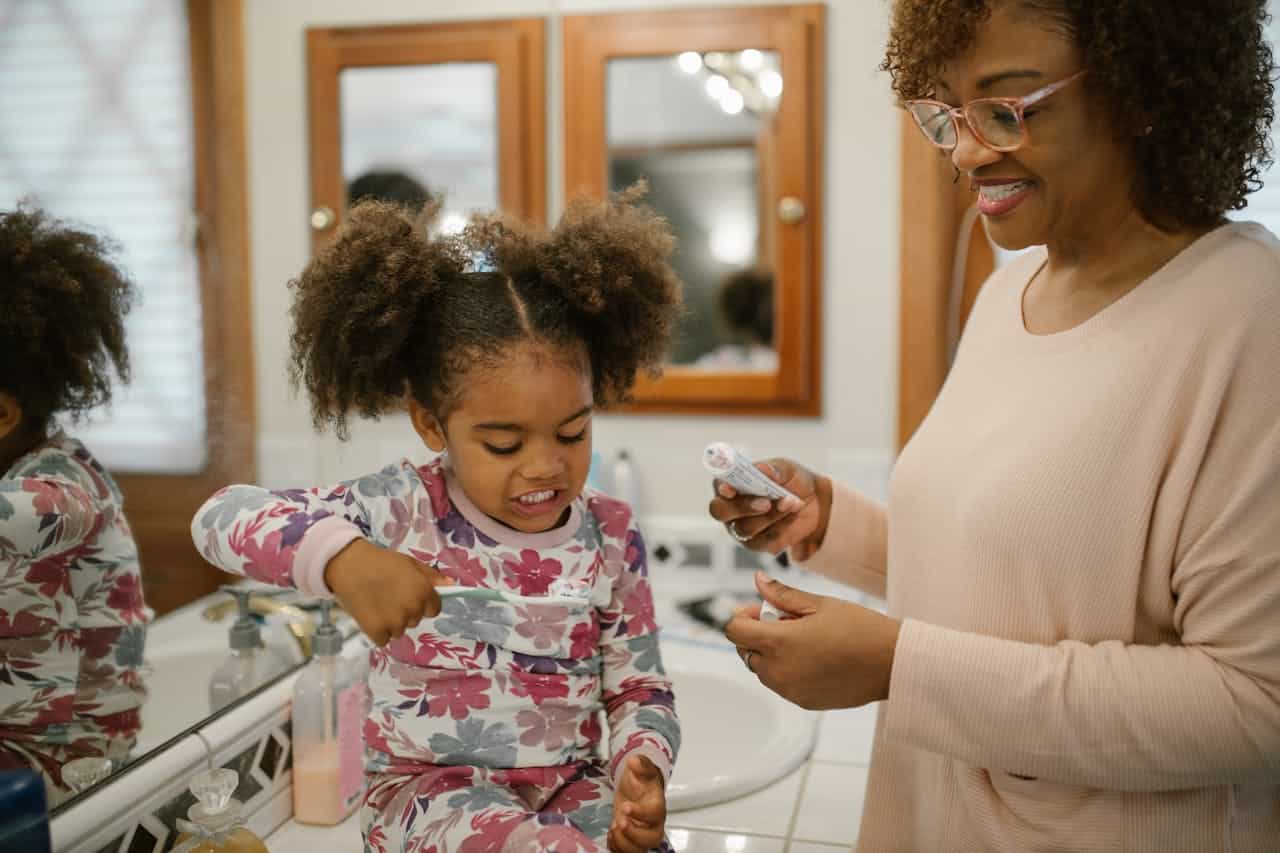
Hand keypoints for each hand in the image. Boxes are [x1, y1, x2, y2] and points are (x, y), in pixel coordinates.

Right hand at [323, 539, 453, 645]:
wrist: (349, 565)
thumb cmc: (381, 562)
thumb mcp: (411, 563)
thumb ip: (432, 577)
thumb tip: (452, 585)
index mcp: (424, 592)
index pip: (434, 609)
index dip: (422, 603)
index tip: (407, 595)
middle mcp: (413, 609)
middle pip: (415, 620)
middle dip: (405, 611)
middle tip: (388, 596)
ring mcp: (395, 623)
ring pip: (399, 631)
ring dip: (390, 622)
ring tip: (377, 603)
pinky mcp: (377, 632)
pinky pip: (383, 639)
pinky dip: (377, 631)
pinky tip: (369, 614)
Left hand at [608, 755, 665, 852]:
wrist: (637, 791)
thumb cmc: (641, 782)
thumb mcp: (642, 769)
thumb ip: (641, 764)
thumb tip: (634, 761)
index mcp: (657, 805)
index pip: (655, 813)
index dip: (641, 813)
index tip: (625, 806)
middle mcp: (652, 824)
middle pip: (651, 839)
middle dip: (634, 834)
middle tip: (619, 821)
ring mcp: (642, 835)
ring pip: (640, 850)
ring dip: (624, 843)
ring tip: (613, 828)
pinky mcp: (631, 842)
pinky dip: (617, 848)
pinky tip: (610, 834)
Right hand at [708, 458, 832, 560]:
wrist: (813, 503)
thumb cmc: (791, 481)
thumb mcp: (787, 469)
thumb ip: (774, 469)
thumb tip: (763, 469)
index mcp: (731, 484)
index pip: (718, 486)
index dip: (722, 488)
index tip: (731, 489)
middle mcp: (730, 508)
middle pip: (720, 512)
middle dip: (742, 507)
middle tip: (766, 503)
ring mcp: (741, 528)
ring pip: (745, 528)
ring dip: (770, 516)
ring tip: (792, 502)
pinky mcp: (759, 543)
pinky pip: (766, 540)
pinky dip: (783, 525)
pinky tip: (794, 513)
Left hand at [725, 572, 900, 710]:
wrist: (891, 663)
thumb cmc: (858, 628)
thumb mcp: (818, 604)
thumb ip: (781, 595)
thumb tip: (757, 580)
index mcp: (778, 642)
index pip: (735, 631)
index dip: (744, 617)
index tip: (763, 610)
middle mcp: (778, 671)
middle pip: (745, 651)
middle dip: (757, 635)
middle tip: (787, 621)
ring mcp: (789, 690)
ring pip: (762, 670)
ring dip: (771, 654)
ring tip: (803, 640)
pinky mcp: (803, 702)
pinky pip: (781, 685)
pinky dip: (786, 670)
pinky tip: (813, 658)